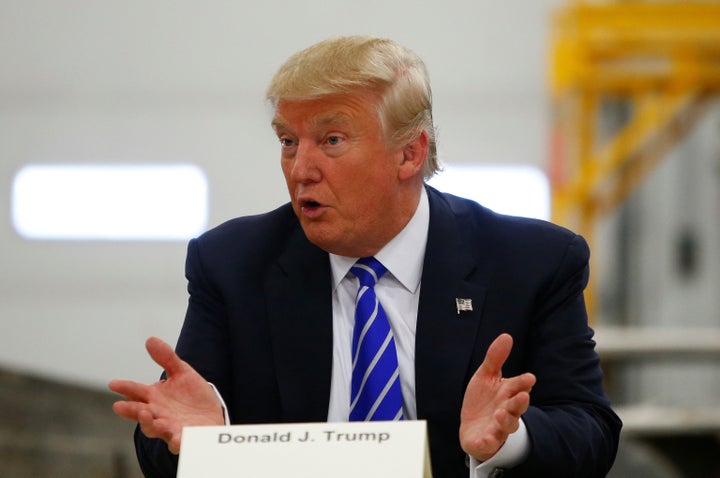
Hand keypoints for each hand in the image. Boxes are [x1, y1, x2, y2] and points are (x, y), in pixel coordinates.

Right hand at [109, 337, 224, 453]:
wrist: (211, 417)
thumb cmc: (192, 396)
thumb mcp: (182, 373)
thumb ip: (167, 358)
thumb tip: (150, 339)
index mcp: (155, 397)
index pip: (137, 392)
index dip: (125, 388)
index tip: (113, 384)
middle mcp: (158, 414)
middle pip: (141, 414)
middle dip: (131, 411)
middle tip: (120, 406)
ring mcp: (170, 428)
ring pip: (155, 429)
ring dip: (150, 425)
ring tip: (148, 416)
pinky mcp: (185, 439)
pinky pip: (178, 443)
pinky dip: (176, 442)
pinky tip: (177, 439)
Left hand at [459, 333, 535, 461]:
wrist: (473, 428)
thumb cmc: (484, 400)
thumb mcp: (486, 376)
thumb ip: (495, 358)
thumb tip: (507, 335)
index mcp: (507, 393)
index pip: (519, 386)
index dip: (523, 383)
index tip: (529, 378)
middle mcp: (506, 410)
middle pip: (516, 407)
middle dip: (520, 402)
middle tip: (523, 396)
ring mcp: (498, 427)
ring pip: (507, 425)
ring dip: (506, 420)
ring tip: (501, 413)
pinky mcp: (487, 441)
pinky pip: (489, 443)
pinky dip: (488, 441)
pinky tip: (486, 438)